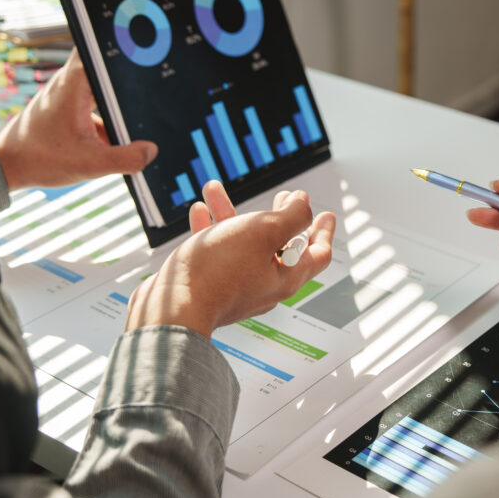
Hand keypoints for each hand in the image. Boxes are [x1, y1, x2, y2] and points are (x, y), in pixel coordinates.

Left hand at [0, 50, 157, 189]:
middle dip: (129, 75)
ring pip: (104, 87)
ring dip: (119, 100)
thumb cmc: (39, 158)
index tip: (142, 44)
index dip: (122, 40)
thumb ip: (125, 159)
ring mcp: (70, 93)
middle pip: (108, 65)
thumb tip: (150, 151)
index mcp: (75, 83)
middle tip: (151, 83)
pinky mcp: (70, 106)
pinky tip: (118, 135)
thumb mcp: (89, 164)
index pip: (99, 43)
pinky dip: (109, 116)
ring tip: (136, 114)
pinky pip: (97, 103)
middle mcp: (71, 81)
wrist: (8, 165)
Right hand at [126, 181, 335, 338]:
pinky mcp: (211, 286)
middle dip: (280, 216)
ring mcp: (237, 287)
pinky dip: (211, 229)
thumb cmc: (218, 272)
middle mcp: (265, 286)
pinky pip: (217, 253)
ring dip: (232, 213)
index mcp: (286, 277)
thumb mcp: (263, 231)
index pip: (317, 255)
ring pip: (242, 243)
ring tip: (214, 189)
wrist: (171, 308)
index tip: (327, 214)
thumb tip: (304, 205)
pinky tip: (199, 210)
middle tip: (283, 197)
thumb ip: (291, 216)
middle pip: (281, 247)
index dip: (323, 231)